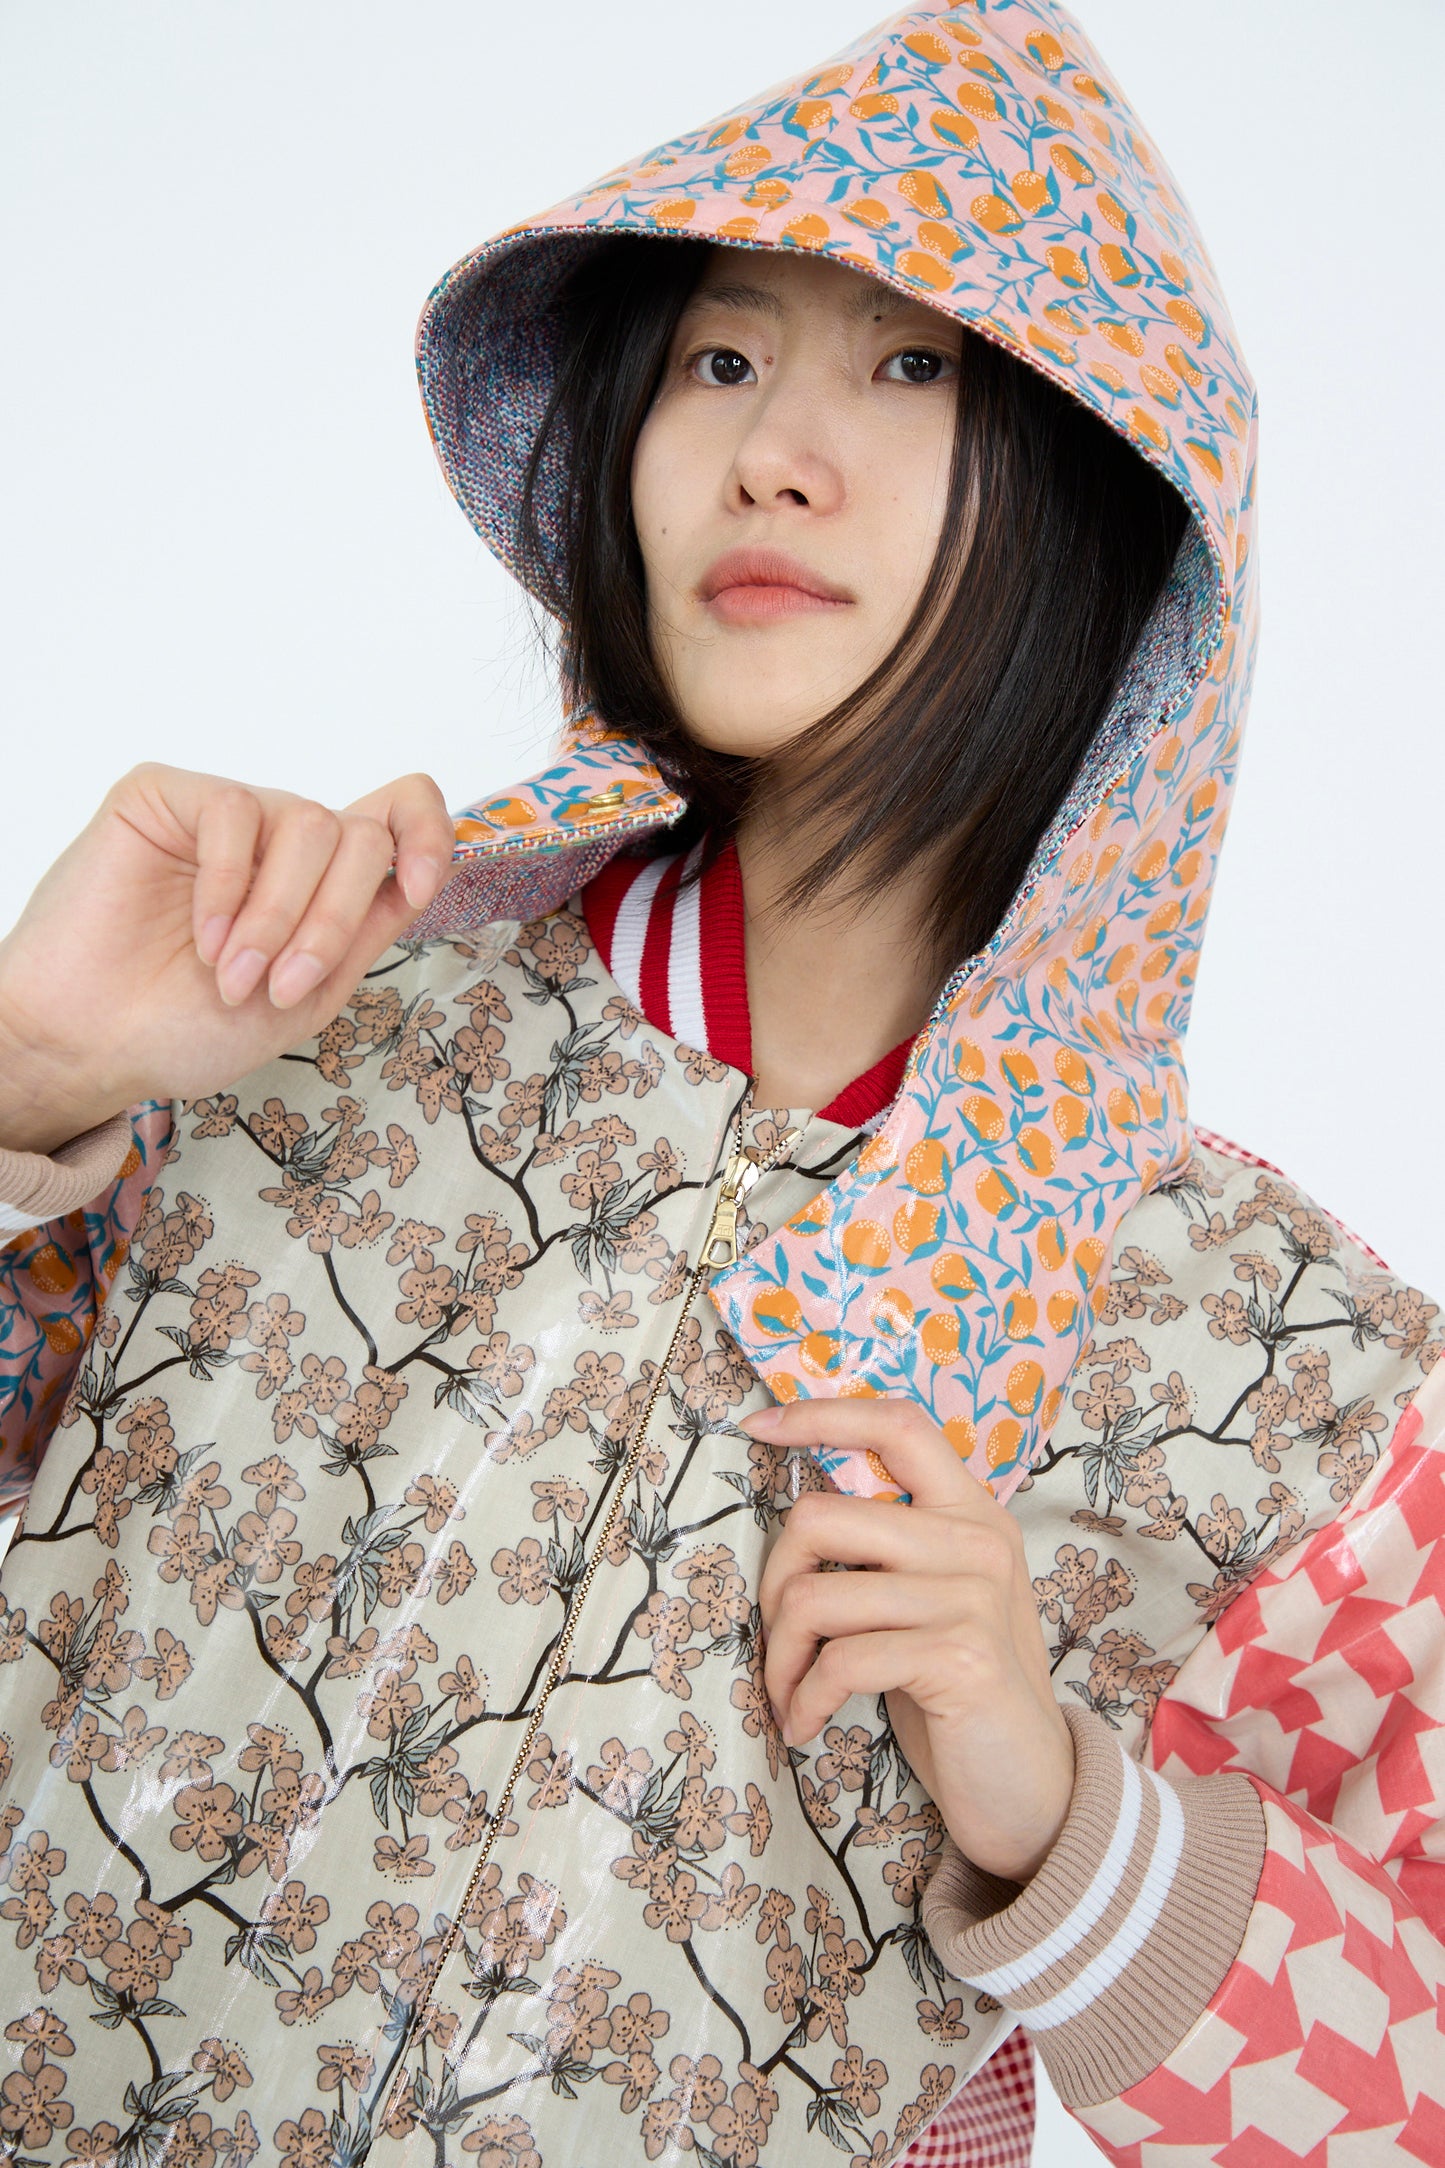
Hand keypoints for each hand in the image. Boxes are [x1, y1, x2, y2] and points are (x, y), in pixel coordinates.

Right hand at [0, 762, 455, 1153]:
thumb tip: (426, 874)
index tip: (420, 886)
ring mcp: (232, 817)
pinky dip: (229, 886)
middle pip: (360, 836)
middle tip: (282, 987)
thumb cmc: (187, 1029)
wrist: (93, 1046)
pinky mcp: (169, 797)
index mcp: (326, 885)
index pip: (399, 817)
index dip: (428, 836)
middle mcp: (285, 842)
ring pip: (310, 823)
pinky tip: (203, 937)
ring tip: (232, 975)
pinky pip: (235, 812)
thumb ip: (365, 933)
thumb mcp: (308, 997)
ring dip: (278, 916)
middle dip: (333, 921)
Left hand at [749, 1397, 1074, 1884]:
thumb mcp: (936, 1598)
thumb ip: (892, 1545)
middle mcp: (977, 1539)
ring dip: (780, 1656)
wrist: (1034, 1787)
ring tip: (788, 1692)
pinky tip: (806, 1721)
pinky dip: (805, 1697)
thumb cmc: (961, 1690)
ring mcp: (973, 1596)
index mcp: (972, 1511)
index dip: (822, 1415)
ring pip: (816, 1596)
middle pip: (821, 1517)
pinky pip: (840, 1661)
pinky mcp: (960, 1656)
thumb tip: (799, 1511)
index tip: (760, 1426)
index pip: (898, 1425)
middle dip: (774, 1585)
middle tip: (779, 1638)